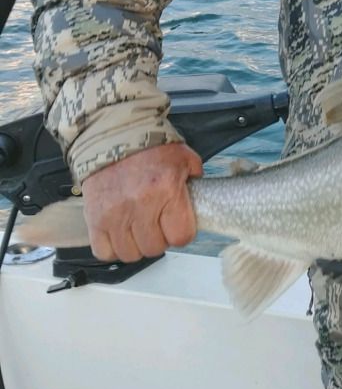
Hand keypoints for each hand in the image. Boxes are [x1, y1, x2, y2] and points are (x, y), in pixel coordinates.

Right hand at [81, 142, 202, 262]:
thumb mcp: (184, 158)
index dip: (182, 232)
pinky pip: (105, 251)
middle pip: (155, 248)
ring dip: (137, 244)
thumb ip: (196, 179)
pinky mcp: (94, 218)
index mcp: (166, 190)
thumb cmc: (149, 147)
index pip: (181, 236)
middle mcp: (139, 205)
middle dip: (160, 238)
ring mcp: (114, 214)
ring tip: (138, 227)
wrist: (111, 134)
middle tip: (157, 223)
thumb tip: (201, 200)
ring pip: (130, 254)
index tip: (178, 225)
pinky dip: (113, 247)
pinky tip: (120, 232)